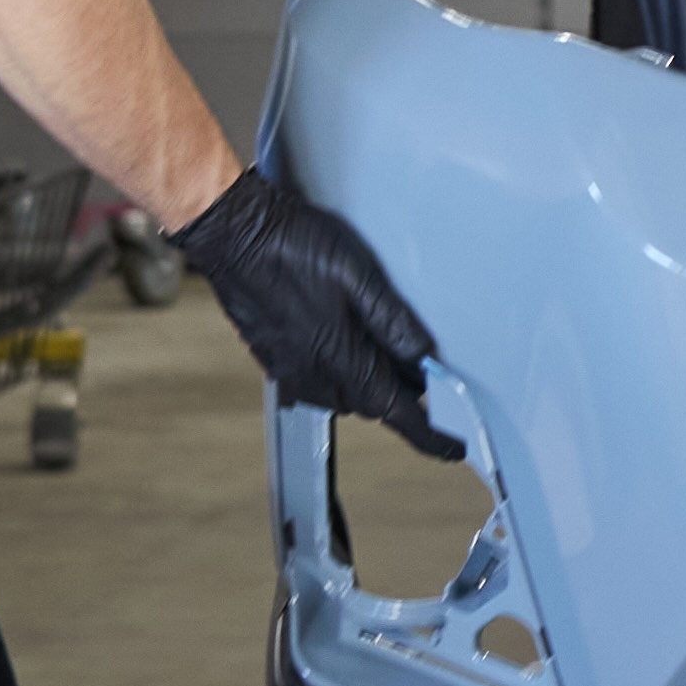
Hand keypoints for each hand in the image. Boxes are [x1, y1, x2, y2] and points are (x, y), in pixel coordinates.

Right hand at [173, 168, 455, 460]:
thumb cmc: (294, 246)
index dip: (427, 433)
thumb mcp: (357, 274)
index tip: (451, 449)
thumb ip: (391, 318)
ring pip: (341, 395)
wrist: (234, 236)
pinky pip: (313, 382)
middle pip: (369, 402)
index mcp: (337, 356)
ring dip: (368, 383)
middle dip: (401, 395)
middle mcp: (310, 372)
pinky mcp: (271, 355)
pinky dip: (339, 373)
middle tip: (427, 376)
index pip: (393, 409)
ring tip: (390, 356)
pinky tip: (344, 347)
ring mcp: (287, 366)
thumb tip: (424, 356)